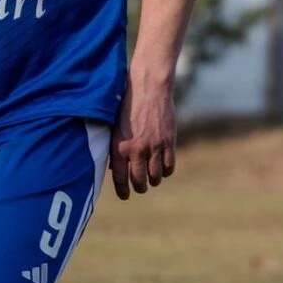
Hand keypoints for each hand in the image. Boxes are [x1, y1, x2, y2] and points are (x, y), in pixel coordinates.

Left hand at [109, 81, 176, 200]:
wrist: (148, 88)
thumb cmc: (127, 105)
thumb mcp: (115, 126)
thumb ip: (114, 147)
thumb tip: (114, 168)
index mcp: (119, 146)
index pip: (120, 178)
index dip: (123, 190)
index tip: (125, 195)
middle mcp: (136, 150)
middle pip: (139, 181)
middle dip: (140, 187)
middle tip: (140, 187)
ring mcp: (154, 147)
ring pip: (155, 176)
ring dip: (154, 180)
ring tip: (152, 178)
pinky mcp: (168, 142)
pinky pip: (169, 166)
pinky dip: (166, 171)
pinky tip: (163, 169)